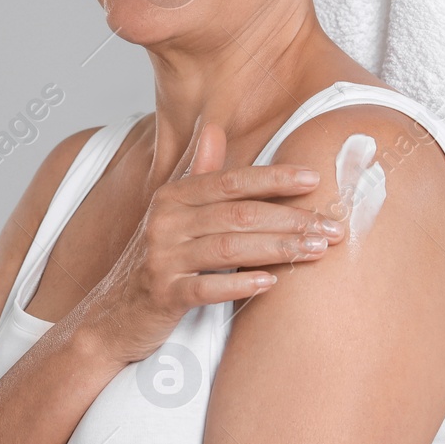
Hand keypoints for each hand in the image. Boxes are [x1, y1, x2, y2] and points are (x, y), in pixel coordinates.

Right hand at [75, 115, 345, 364]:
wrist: (112, 315)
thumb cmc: (155, 262)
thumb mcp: (171, 213)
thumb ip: (197, 174)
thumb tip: (212, 127)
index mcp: (172, 197)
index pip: (231, 181)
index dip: (274, 177)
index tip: (314, 179)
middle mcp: (164, 222)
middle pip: (238, 214)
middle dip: (290, 218)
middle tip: (332, 226)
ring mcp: (161, 259)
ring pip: (228, 249)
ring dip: (278, 248)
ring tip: (316, 251)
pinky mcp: (162, 295)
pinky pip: (205, 288)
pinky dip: (240, 284)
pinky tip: (271, 282)